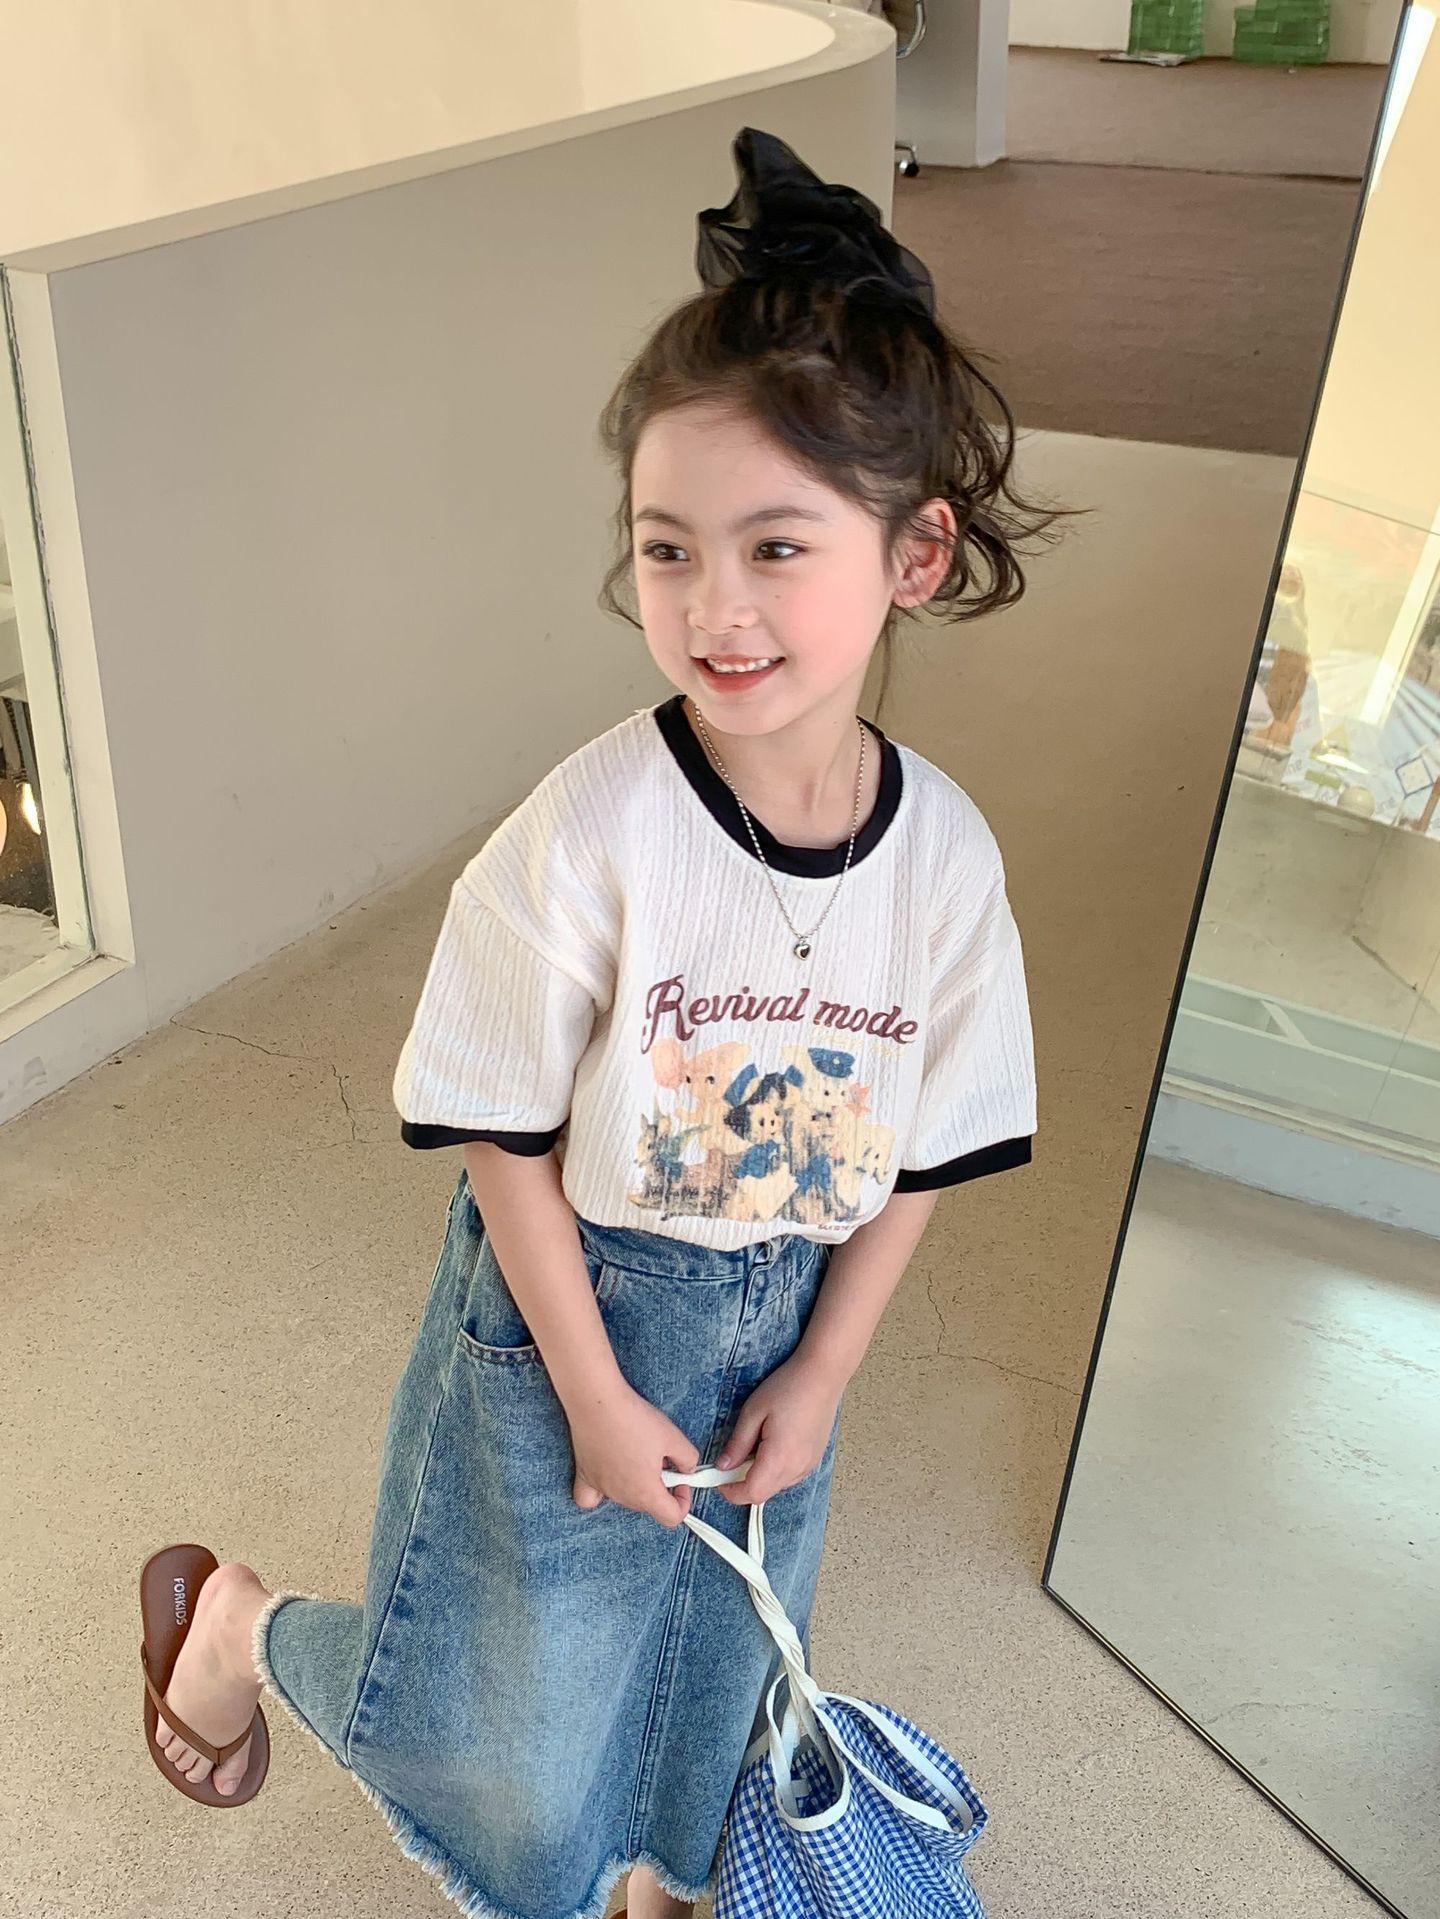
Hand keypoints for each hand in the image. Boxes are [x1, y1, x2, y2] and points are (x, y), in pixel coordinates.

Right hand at [568, 1376, 700, 1527]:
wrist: (598, 1401)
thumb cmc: (633, 1419)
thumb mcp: (673, 1437)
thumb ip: (688, 1459)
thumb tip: (687, 1469)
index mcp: (646, 1493)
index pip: (672, 1517)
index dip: (683, 1501)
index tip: (681, 1480)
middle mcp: (622, 1497)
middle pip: (649, 1506)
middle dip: (661, 1487)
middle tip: (661, 1458)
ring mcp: (601, 1488)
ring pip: (626, 1499)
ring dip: (638, 1484)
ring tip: (639, 1454)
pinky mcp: (584, 1476)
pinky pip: (591, 1498)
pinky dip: (602, 1494)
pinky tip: (610, 1475)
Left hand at [714, 1353, 841, 1505]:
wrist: (823, 1374)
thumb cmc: (790, 1387)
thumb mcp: (753, 1412)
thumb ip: (737, 1444)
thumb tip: (723, 1465)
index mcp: (780, 1458)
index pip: (752, 1493)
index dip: (731, 1492)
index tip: (718, 1481)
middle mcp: (798, 1468)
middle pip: (764, 1494)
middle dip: (743, 1484)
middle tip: (731, 1461)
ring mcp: (809, 1465)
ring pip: (777, 1486)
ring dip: (760, 1476)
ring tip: (754, 1446)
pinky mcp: (814, 1458)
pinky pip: (790, 1476)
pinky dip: (775, 1470)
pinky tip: (771, 1446)